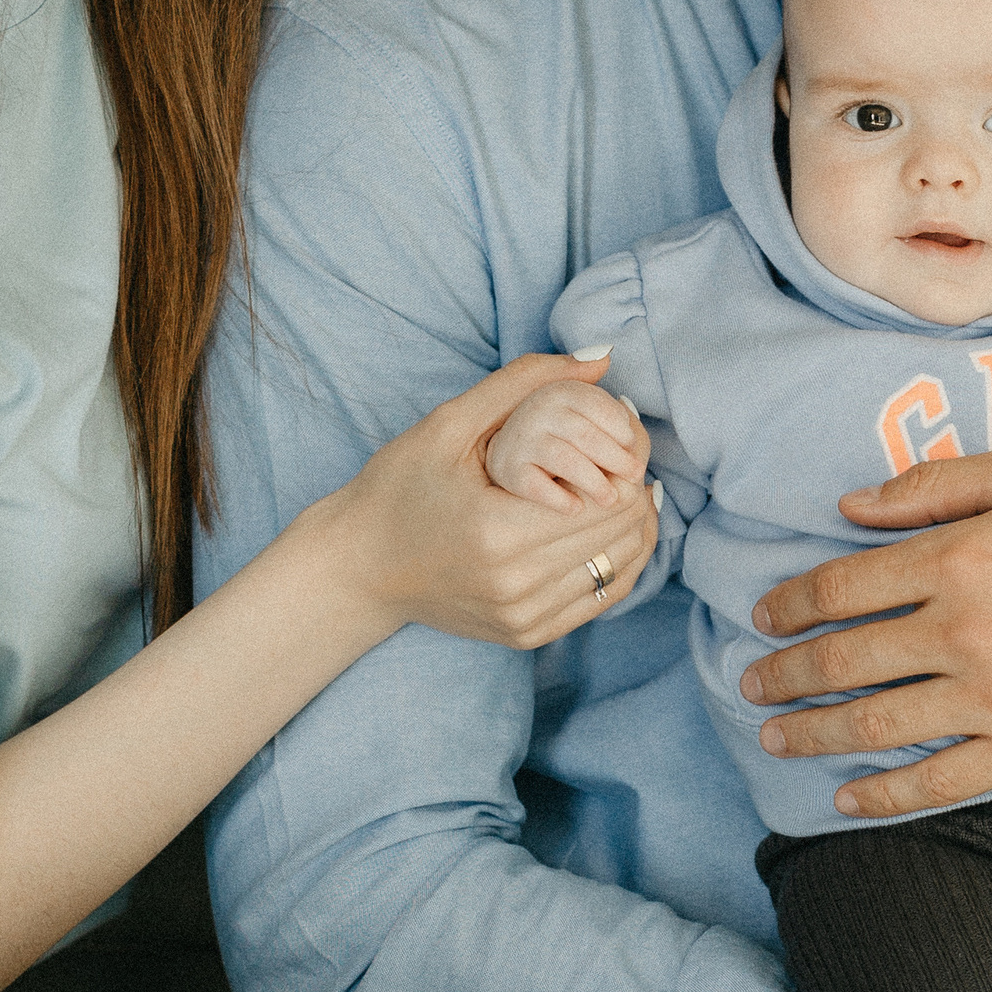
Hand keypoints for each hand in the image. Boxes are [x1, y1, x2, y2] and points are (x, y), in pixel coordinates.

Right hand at [334, 355, 657, 651]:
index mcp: (497, 534)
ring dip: (633, 524)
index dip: (624, 461)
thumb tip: (600, 357)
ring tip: (622, 486)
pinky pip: (602, 597)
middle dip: (633, 488)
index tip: (618, 436)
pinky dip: (618, 559)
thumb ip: (525, 382)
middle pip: (619, 532)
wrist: (358, 568)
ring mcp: (524, 618)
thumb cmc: (397, 489)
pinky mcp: (528, 634)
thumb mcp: (449, 424)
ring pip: (620, 566)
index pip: (605, 498)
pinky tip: (610, 527)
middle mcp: (516, 586)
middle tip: (625, 457)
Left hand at [738, 446, 991, 811]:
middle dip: (784, 674)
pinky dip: (884, 795)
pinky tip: (848, 798)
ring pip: (877, 724)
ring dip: (813, 733)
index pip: (844, 586)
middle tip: (751, 683)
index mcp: (959, 558)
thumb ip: (935, 485)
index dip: (791, 603)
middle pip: (844, 661)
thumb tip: (850, 506)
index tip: (762, 615)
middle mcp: (965, 632)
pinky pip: (939, 781)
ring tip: (776, 737)